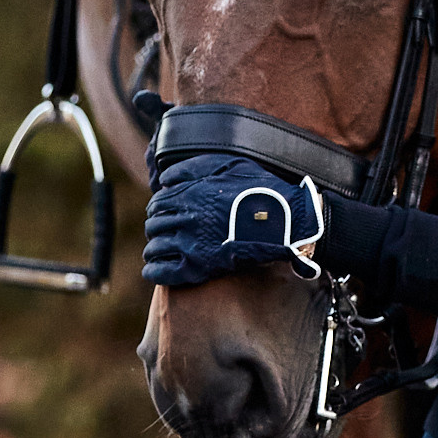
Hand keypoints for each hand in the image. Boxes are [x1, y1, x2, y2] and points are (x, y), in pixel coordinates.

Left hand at [142, 154, 325, 289]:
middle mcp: (186, 218)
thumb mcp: (227, 165)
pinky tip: (154, 269)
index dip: (158, 208)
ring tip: (159, 250)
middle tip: (163, 231)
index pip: (158, 203)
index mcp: (190, 194)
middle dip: (156, 227)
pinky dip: (153, 271)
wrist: (284, 220)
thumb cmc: (259, 190)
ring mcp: (190, 244)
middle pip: (154, 225)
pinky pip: (162, 272)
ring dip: (154, 248)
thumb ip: (192, 167)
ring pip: (155, 247)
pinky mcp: (197, 268)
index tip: (163, 213)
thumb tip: (164, 179)